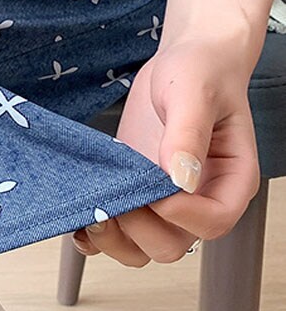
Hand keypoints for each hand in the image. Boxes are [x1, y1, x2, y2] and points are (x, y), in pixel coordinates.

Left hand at [72, 33, 260, 265]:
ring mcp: (165, 199)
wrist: (183, 63)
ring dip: (113, 239)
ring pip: (143, 247)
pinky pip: (120, 231)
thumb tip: (180, 177)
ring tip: (91, 212)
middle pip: (173, 244)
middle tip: (113, 197)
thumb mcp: (193, 92)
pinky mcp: (137, 191)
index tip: (153, 189)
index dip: (181, 215)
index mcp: (230, 179)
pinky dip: (97, 234)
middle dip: (138, 228)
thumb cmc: (201, 71)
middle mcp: (199, 198)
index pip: (213, 221)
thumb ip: (187, 133)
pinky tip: (79, 217)